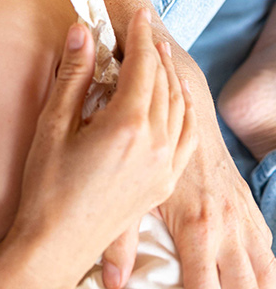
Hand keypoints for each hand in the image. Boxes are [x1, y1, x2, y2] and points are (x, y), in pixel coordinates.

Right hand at [9, 9, 195, 286]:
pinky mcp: (163, 183)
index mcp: (126, 125)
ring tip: (160, 53)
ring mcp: (163, 166)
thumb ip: (74, 74)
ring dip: (171, 76)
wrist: (55, 243)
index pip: (143, 65)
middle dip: (155, 50)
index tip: (139, 13)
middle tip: (145, 26)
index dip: (140, 35)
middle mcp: (154, 144)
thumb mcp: (54, 123)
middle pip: (163, 83)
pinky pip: (187, 137)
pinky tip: (179, 99)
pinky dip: (185, 110)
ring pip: (179, 107)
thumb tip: (83, 30)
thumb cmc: (47, 185)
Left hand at [99, 73, 275, 288]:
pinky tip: (253, 281)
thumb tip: (113, 282)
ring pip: (264, 272)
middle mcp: (226, 227)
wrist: (185, 102)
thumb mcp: (132, 189)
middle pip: (243, 288)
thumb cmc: (150, 146)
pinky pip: (267, 249)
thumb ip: (121, 237)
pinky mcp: (248, 207)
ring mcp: (242, 217)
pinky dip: (263, 270)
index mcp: (197, 226)